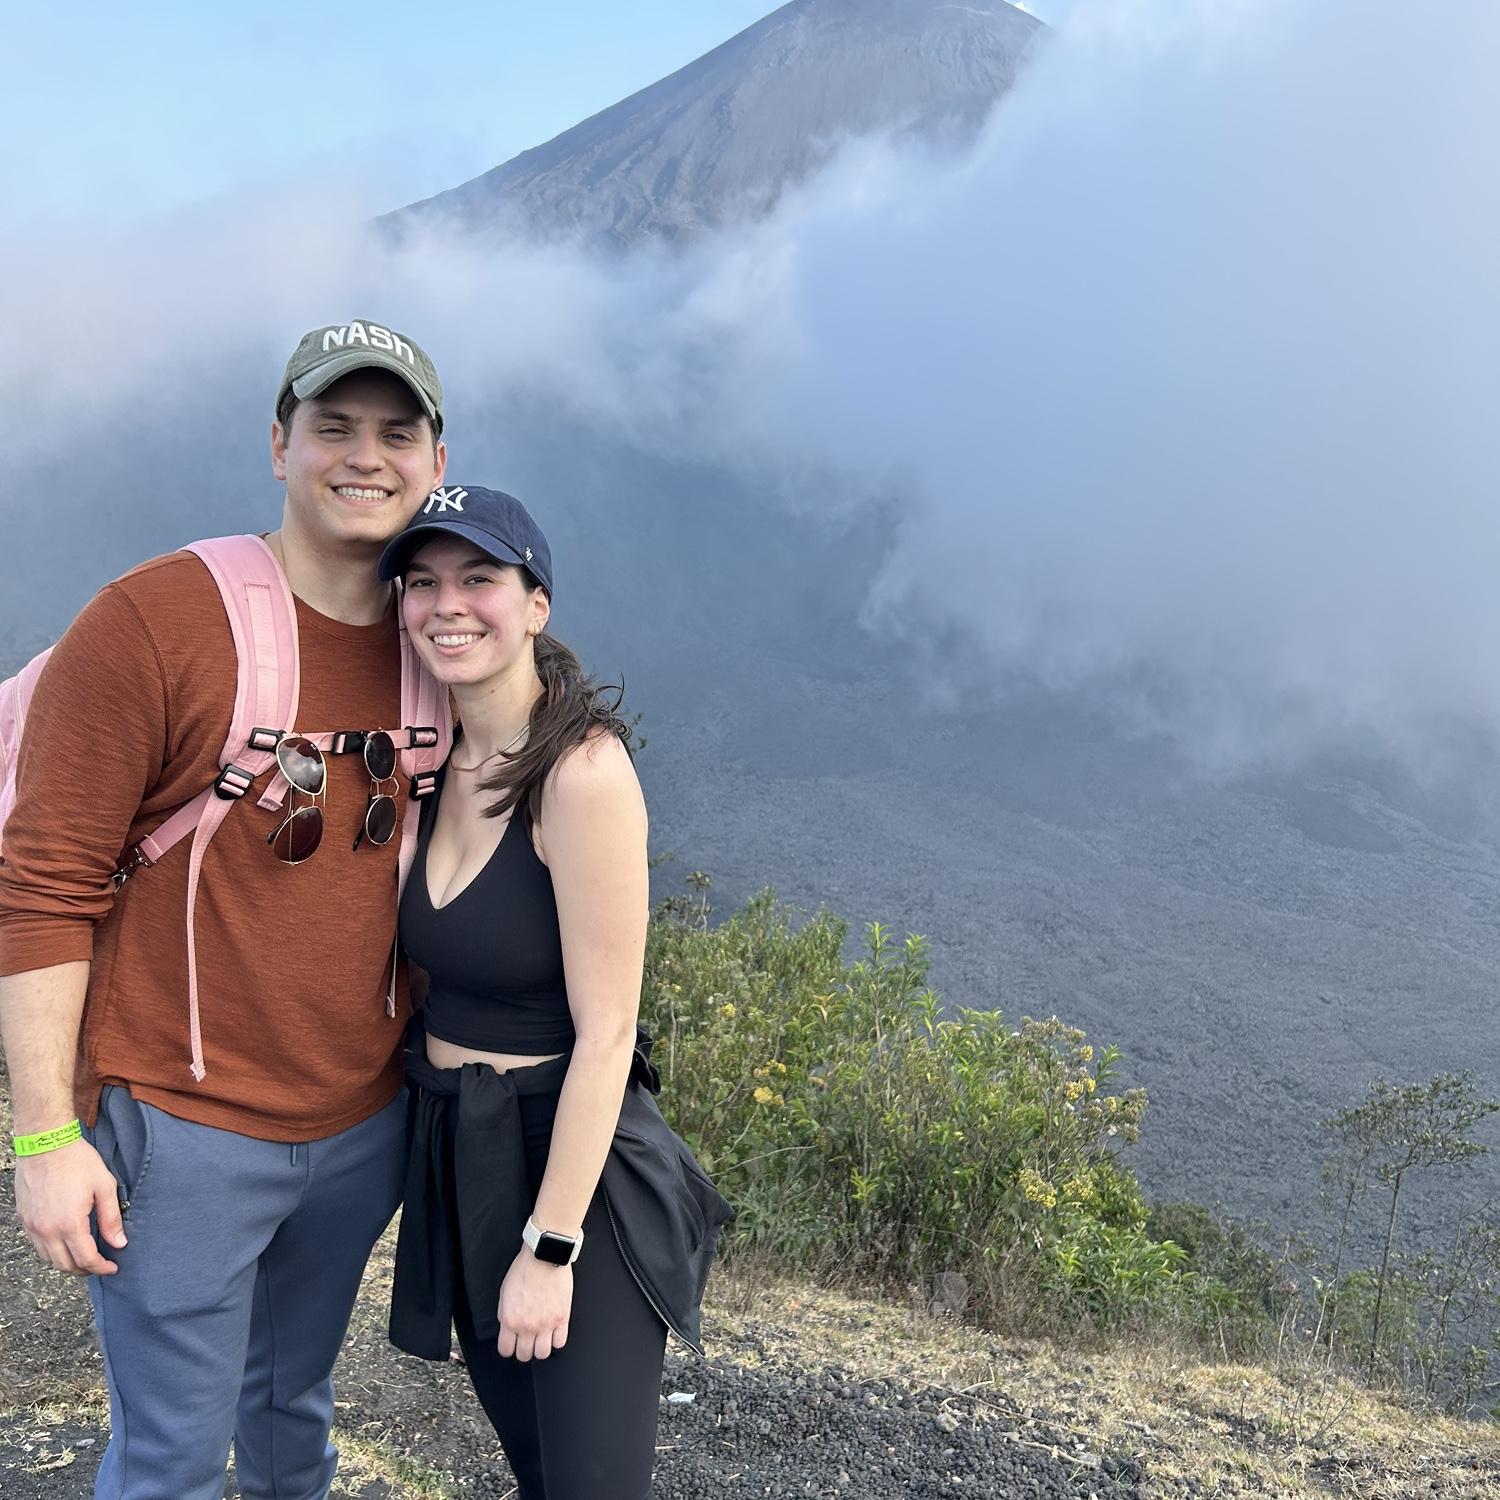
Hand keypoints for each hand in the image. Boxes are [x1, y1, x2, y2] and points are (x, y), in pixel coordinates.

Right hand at [15, 1138, 126, 1275]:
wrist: (46, 1144)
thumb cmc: (78, 1162)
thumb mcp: (104, 1186)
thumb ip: (111, 1218)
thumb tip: (119, 1243)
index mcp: (70, 1224)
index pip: (86, 1259)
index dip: (101, 1267)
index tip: (113, 1268)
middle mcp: (47, 1230)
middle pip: (65, 1265)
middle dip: (85, 1270)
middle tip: (100, 1265)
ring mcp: (33, 1226)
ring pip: (49, 1259)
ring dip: (67, 1264)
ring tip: (84, 1257)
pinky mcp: (25, 1219)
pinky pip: (37, 1246)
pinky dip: (52, 1253)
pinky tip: (65, 1244)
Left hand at [497, 1248, 572, 1360]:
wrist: (545, 1255)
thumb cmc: (525, 1268)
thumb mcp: (504, 1291)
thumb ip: (504, 1313)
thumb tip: (506, 1325)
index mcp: (510, 1320)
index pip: (506, 1350)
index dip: (508, 1348)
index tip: (512, 1344)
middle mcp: (527, 1326)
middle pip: (524, 1355)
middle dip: (524, 1350)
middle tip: (527, 1341)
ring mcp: (546, 1324)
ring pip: (542, 1354)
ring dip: (541, 1348)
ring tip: (541, 1338)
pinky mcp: (562, 1318)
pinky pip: (560, 1343)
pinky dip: (556, 1340)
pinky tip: (554, 1331)